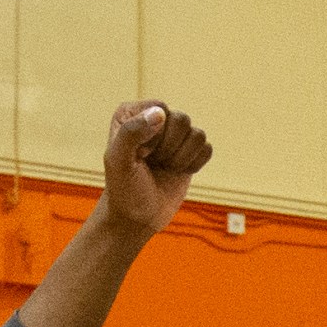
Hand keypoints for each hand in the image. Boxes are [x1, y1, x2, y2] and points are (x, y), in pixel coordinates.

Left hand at [97, 99, 215, 237]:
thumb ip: (132, 132)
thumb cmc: (124, 188)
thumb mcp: (119, 160)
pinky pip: (207, 148)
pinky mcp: (191, 151)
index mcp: (132, 113)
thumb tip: (161, 113)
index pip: (160, 109)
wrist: (137, 217)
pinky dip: (194, 165)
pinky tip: (177, 172)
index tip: (141, 154)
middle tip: (154, 163)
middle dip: (170, 148)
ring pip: (198, 134)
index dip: (155, 135)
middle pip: (182, 119)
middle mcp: (154, 118)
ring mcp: (174, 135)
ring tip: (165, 168)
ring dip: (182, 158)